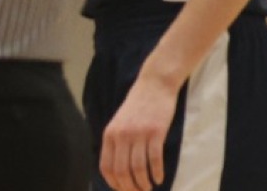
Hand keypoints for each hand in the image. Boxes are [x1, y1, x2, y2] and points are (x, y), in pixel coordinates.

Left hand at [99, 71, 177, 190]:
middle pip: (122, 171)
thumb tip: (118, 170)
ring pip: (138, 168)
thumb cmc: (138, 106)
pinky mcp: (155, 132)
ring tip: (148, 188)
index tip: (123, 190)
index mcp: (109, 134)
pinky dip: (157, 173)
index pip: (106, 167)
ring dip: (143, 183)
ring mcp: (138, 133)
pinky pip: (155, 159)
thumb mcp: (119, 123)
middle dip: (130, 188)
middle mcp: (121, 135)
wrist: (154, 85)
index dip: (114, 184)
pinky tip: (159, 179)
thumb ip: (117, 143)